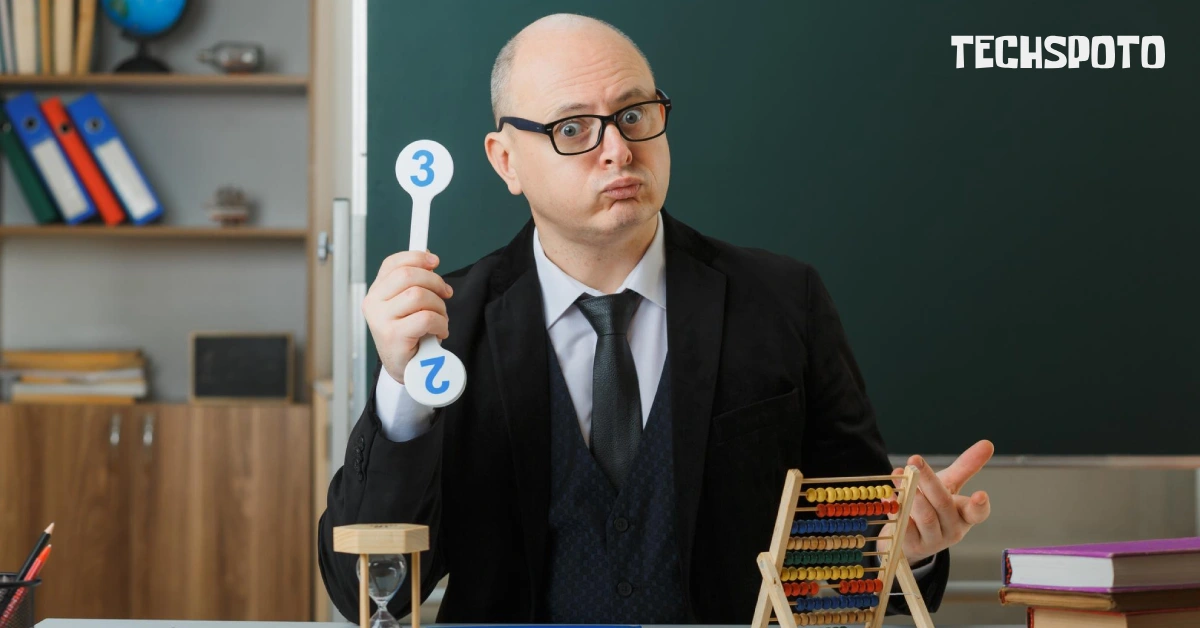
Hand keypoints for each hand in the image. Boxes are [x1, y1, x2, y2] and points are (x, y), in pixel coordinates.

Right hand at [362, 251, 453, 384]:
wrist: (404, 369)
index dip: (416, 257)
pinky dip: (440, 323)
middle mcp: (373, 303)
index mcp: (376, 292)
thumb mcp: (408, 305)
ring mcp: (381, 320)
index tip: (435, 261)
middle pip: (408, 275)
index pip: (393, 263)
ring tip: (440, 319)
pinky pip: (426, 318)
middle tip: (446, 294)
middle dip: (435, 282)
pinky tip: (439, 331)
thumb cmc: (409, 335)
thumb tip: (429, 257)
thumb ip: (414, 283)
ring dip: (439, 306)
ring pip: (418, 295)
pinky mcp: (393, 336)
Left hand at [890, 440, 993, 564]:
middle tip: (915, 460)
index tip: (981, 494)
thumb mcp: (949, 485)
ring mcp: (933, 540)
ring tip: (901, 478)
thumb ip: (965, 467)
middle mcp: (953, 529)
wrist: (910, 538)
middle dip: (929, 480)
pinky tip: (891, 497)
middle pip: (943, 504)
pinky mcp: (913, 545)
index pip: (978, 513)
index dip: (980, 505)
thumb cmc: (934, 506)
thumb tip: (987, 443)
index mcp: (965, 515)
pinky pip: (906, 528)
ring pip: (925, 516)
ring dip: (912, 495)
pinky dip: (898, 510)